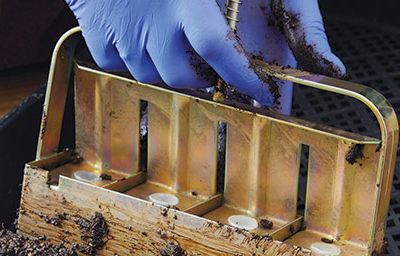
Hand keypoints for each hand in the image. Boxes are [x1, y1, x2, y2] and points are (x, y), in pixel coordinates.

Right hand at [65, 0, 343, 108]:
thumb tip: (304, 24)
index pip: (219, 51)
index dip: (242, 78)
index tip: (261, 92)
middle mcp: (155, 19)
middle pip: (182, 76)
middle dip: (200, 81)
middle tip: (212, 73)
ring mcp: (123, 29)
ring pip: (148, 75)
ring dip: (165, 71)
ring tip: (174, 51)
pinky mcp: (96, 29)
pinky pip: (113, 64)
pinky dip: (127, 61)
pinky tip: (138, 41)